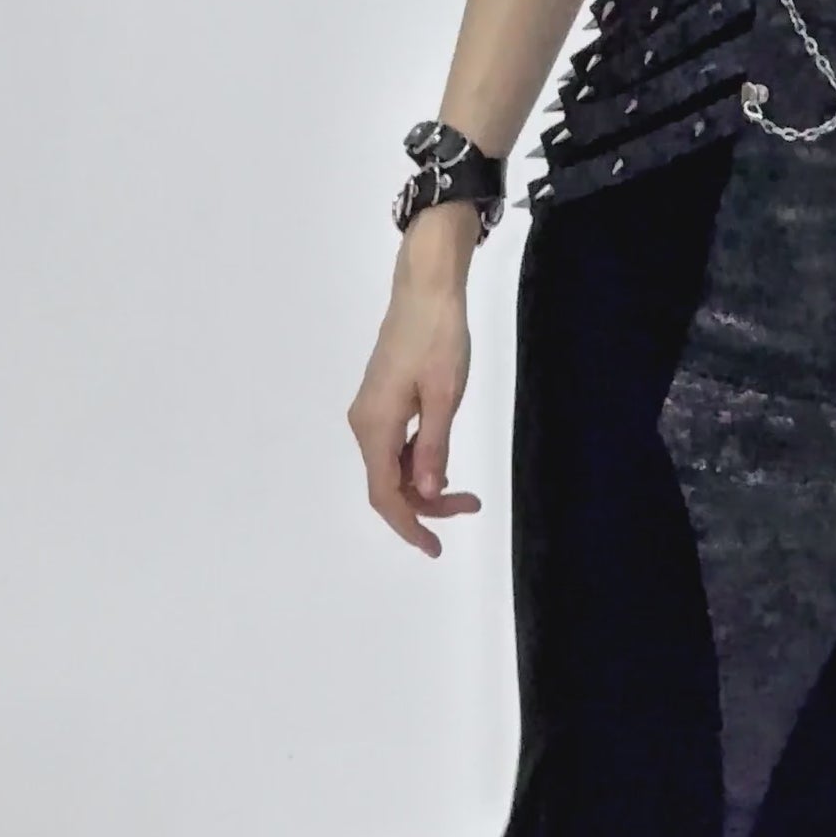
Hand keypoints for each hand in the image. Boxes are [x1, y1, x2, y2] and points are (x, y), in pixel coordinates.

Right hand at [345, 208, 484, 558]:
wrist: (425, 288)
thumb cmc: (438, 336)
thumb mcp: (445, 395)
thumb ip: (434, 447)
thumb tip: (428, 492)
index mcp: (376, 424)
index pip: (385, 493)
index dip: (408, 525)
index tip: (435, 548)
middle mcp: (365, 423)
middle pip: (388, 484)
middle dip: (425, 505)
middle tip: (470, 507)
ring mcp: (371, 411)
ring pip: (392, 466)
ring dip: (424, 484)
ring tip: (465, 492)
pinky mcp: (382, 401)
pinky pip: (394, 447)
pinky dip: (418, 463)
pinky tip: (443, 464)